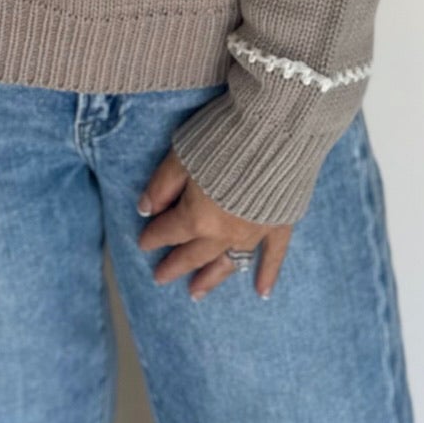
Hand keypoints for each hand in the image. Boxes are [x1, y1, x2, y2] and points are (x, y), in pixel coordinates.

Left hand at [136, 149, 291, 299]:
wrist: (276, 129)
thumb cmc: (222, 136)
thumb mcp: (180, 155)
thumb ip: (162, 186)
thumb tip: (146, 209)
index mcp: (197, 218)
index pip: (169, 231)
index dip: (153, 236)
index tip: (143, 242)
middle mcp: (224, 233)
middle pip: (194, 253)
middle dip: (175, 265)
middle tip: (160, 277)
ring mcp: (254, 232)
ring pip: (227, 262)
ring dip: (210, 278)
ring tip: (195, 293)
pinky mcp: (279, 222)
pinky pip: (273, 255)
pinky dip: (267, 274)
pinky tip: (261, 291)